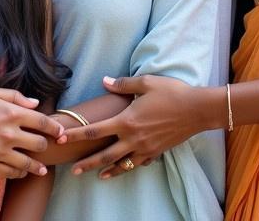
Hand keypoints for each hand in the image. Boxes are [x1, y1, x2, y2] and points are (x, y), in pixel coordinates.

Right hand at [0, 86, 62, 178]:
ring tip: (41, 169)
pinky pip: (10, 173)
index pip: (42, 122)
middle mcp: (9, 133)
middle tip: (48, 148)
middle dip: (46, 146)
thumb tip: (35, 103)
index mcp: (12, 112)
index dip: (55, 128)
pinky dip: (18, 173)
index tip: (61, 133)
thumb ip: (15, 96)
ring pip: (27, 163)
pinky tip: (20, 172)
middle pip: (38, 144)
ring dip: (36, 166)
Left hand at [59, 75, 215, 177]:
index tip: (61, 139)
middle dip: (87, 162)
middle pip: (104, 154)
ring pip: (121, 164)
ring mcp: (145, 148)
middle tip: (72, 169)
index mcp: (126, 120)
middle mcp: (133, 138)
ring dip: (106, 170)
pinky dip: (127, 168)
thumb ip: (123, 84)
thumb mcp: (145, 82)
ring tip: (95, 176)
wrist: (197, 110)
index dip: (76, 135)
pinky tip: (122, 169)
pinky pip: (138, 163)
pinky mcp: (156, 152)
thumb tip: (104, 81)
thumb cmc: (171, 92)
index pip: (95, 130)